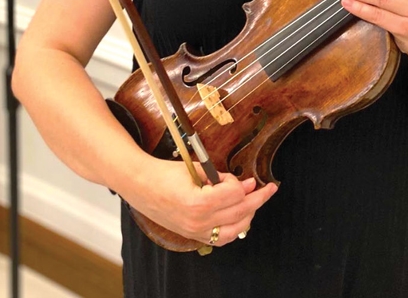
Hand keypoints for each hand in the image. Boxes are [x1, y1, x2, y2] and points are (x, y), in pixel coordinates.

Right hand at [124, 158, 277, 246]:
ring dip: (249, 214)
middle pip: (240, 212)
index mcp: (198, 202)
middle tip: (267, 188)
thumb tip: (241, 184)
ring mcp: (196, 231)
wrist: (140, 185)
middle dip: (257, 198)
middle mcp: (199, 221)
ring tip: (255, 201)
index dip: (242, 184)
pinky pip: (222, 238)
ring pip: (235, 229)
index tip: (245, 177)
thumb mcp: (195, 168)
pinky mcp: (193, 235)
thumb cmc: (164, 173)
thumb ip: (219, 177)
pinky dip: (235, 228)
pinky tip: (241, 217)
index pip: (235, 194)